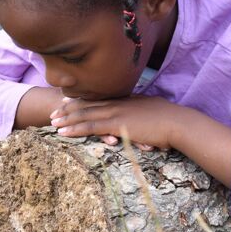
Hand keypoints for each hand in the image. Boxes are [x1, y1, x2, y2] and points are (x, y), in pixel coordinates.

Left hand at [49, 95, 184, 149]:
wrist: (179, 123)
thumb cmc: (172, 120)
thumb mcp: (154, 111)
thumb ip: (143, 111)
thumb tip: (142, 115)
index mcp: (126, 100)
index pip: (99, 98)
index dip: (83, 100)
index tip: (69, 100)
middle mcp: (118, 103)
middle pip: (88, 104)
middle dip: (69, 108)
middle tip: (54, 111)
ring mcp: (116, 113)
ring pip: (84, 114)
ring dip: (66, 119)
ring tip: (51, 122)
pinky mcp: (116, 125)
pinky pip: (90, 126)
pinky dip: (74, 129)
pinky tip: (61, 132)